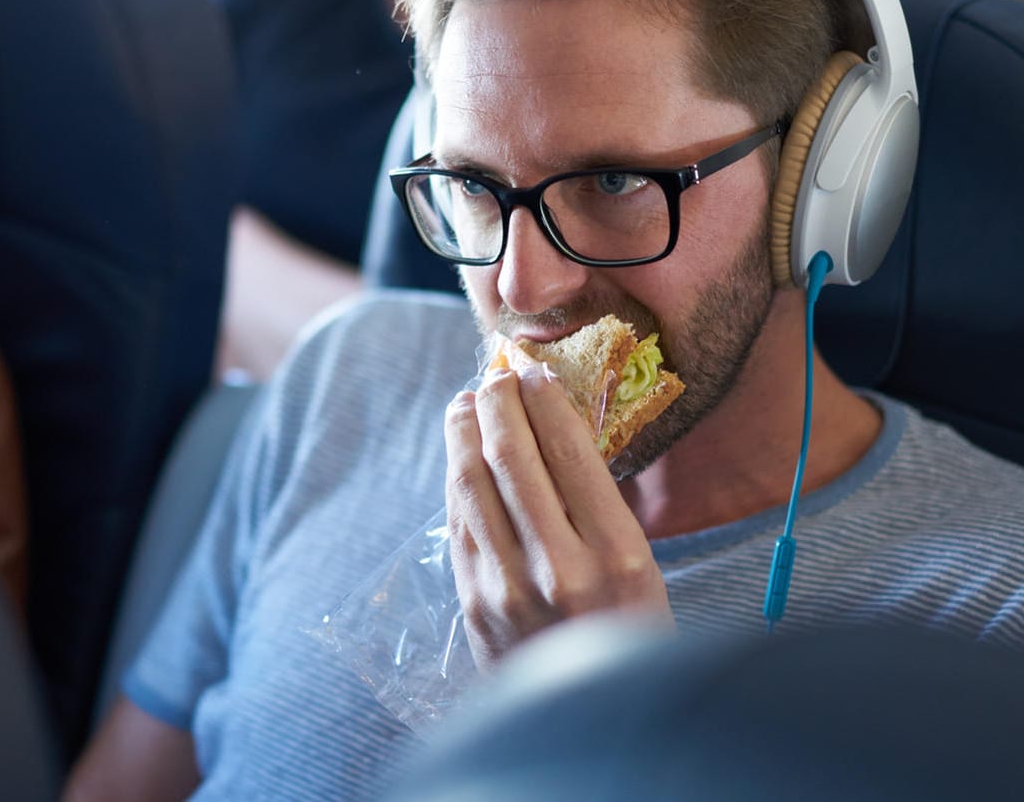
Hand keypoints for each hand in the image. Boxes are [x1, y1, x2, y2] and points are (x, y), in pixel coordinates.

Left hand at [445, 363, 671, 668]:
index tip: (534, 372)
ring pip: (472, 485)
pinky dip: (456, 480)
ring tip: (466, 404)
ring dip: (464, 435)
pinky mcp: (474, 605)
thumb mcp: (642, 573)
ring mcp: (509, 590)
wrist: (591, 727)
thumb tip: (556, 430)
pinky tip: (459, 458)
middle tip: (494, 376)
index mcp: (617, 556)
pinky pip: (459, 524)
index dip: (544, 401)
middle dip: (498, 406)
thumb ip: (601, 510)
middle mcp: (561, 571)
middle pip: (512, 459)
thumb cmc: (628, 637)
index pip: (569, 452)